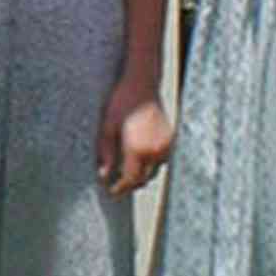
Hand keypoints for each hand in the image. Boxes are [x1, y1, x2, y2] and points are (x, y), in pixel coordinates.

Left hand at [96, 81, 172, 195]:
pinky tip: (139, 159)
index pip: (130, 180)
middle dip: (130, 185)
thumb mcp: (107, 127)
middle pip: (143, 179)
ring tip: (126, 174)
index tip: (111, 192)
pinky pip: (161, 160)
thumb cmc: (121, 102)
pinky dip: (151, 164)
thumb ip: (106, 154)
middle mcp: (155, 150)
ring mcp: (166, 145)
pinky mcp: (171, 139)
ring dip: (141, 176)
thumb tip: (104, 175)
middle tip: (117, 186)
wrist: (142, 83)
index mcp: (138, 149)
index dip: (120, 189)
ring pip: (154, 171)